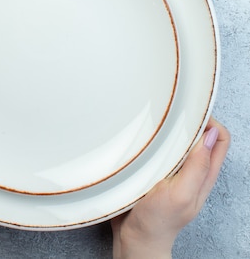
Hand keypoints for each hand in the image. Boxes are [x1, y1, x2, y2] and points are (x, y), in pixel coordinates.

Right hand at [111, 117, 229, 258]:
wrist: (134, 238)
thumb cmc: (157, 221)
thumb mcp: (180, 195)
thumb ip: (197, 167)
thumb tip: (208, 136)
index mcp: (204, 173)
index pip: (219, 137)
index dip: (209, 122)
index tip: (190, 114)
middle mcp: (191, 168)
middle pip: (200, 133)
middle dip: (189, 120)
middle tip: (171, 114)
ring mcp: (173, 168)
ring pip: (179, 137)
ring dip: (170, 128)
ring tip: (157, 123)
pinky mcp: (156, 168)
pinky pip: (160, 145)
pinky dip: (155, 138)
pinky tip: (145, 138)